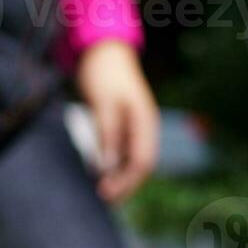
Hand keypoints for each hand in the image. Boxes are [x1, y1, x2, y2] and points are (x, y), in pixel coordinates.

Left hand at [76, 39, 159, 202]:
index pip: (142, 162)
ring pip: (133, 160)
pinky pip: (124, 151)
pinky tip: (102, 172)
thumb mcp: (103, 104)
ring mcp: (136, 126)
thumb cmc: (103, 73)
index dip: (126, 181)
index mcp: (145, 121)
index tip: (105, 193)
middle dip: (125, 184)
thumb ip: (108, 135)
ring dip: (120, 177)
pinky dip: (115, 164)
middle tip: (104, 199)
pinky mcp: (125, 124)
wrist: (103, 49)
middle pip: (140, 165)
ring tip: (103, 191)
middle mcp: (145, 127)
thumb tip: (108, 167)